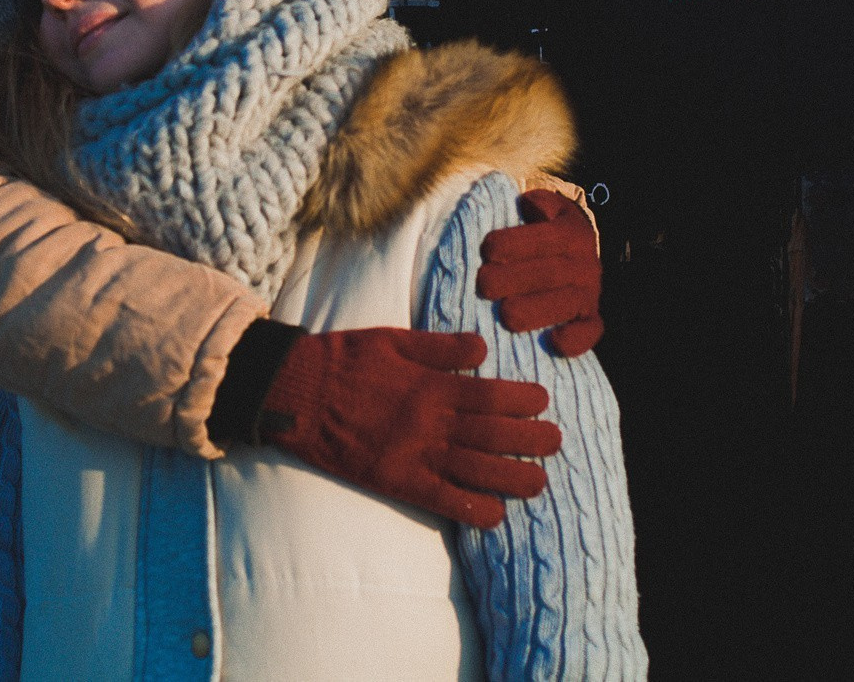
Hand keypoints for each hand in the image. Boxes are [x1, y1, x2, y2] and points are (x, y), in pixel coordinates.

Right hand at [256, 326, 561, 528]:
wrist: (298, 392)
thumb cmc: (345, 360)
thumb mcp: (393, 338)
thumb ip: (440, 346)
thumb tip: (482, 349)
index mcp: (430, 384)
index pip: (491, 395)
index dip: (523, 400)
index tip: (543, 402)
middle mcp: (429, 422)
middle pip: (494, 435)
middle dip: (531, 440)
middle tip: (555, 442)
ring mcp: (414, 455)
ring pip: (477, 471)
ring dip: (514, 478)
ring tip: (540, 482)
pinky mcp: (396, 480)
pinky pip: (442, 500)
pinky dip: (472, 510)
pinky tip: (496, 514)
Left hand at [478, 189, 604, 356]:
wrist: (573, 253)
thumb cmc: (543, 229)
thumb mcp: (543, 208)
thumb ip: (537, 204)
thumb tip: (531, 203)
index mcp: (573, 233)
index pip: (547, 237)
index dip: (518, 243)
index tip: (488, 250)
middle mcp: (586, 264)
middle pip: (552, 273)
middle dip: (516, 279)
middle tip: (485, 285)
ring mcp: (590, 294)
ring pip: (567, 303)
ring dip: (536, 311)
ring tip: (506, 315)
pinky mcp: (590, 319)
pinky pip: (590, 331)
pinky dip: (575, 339)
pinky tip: (554, 343)